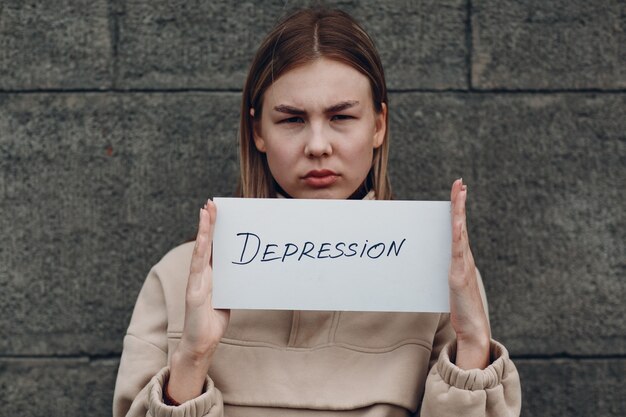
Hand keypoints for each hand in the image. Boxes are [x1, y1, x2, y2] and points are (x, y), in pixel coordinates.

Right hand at [168, 200, 229, 402]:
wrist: (202, 344)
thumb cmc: (213, 322)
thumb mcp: (229, 297)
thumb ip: (233, 282)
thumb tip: (246, 270)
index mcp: (210, 275)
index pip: (212, 247)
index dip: (215, 229)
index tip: (218, 211)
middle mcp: (201, 274)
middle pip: (205, 243)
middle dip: (209, 223)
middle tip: (212, 203)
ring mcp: (196, 281)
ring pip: (200, 250)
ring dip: (203, 230)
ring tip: (206, 211)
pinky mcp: (194, 291)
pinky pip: (197, 267)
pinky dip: (199, 250)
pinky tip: (202, 237)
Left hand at [449, 179, 490, 368]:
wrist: (473, 327)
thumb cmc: (460, 307)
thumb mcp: (450, 283)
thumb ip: (445, 270)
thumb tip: (431, 260)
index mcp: (462, 258)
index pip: (458, 228)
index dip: (458, 209)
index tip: (459, 190)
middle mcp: (465, 257)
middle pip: (460, 224)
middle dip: (460, 203)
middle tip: (459, 183)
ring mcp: (463, 265)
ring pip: (460, 232)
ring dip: (459, 212)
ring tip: (459, 193)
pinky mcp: (458, 275)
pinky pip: (457, 250)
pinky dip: (457, 234)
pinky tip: (456, 221)